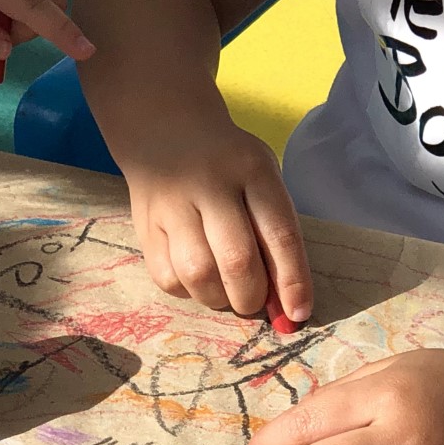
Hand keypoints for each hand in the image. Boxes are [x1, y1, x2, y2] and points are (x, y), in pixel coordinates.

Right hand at [126, 124, 312, 320]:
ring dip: (218, 298)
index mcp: (252, 170)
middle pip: (237, 261)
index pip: (279, 234)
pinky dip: (188, 291)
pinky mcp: (145, 227)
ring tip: (224, 291)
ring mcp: (172, 206)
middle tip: (253, 300)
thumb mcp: (260, 177)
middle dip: (251, 297)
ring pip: (198, 276)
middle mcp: (210, 185)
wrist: (165, 131)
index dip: (292, 281)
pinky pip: (167, 278)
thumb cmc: (228, 164)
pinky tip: (195, 278)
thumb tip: (282, 300)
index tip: (298, 313)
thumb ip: (272, 231)